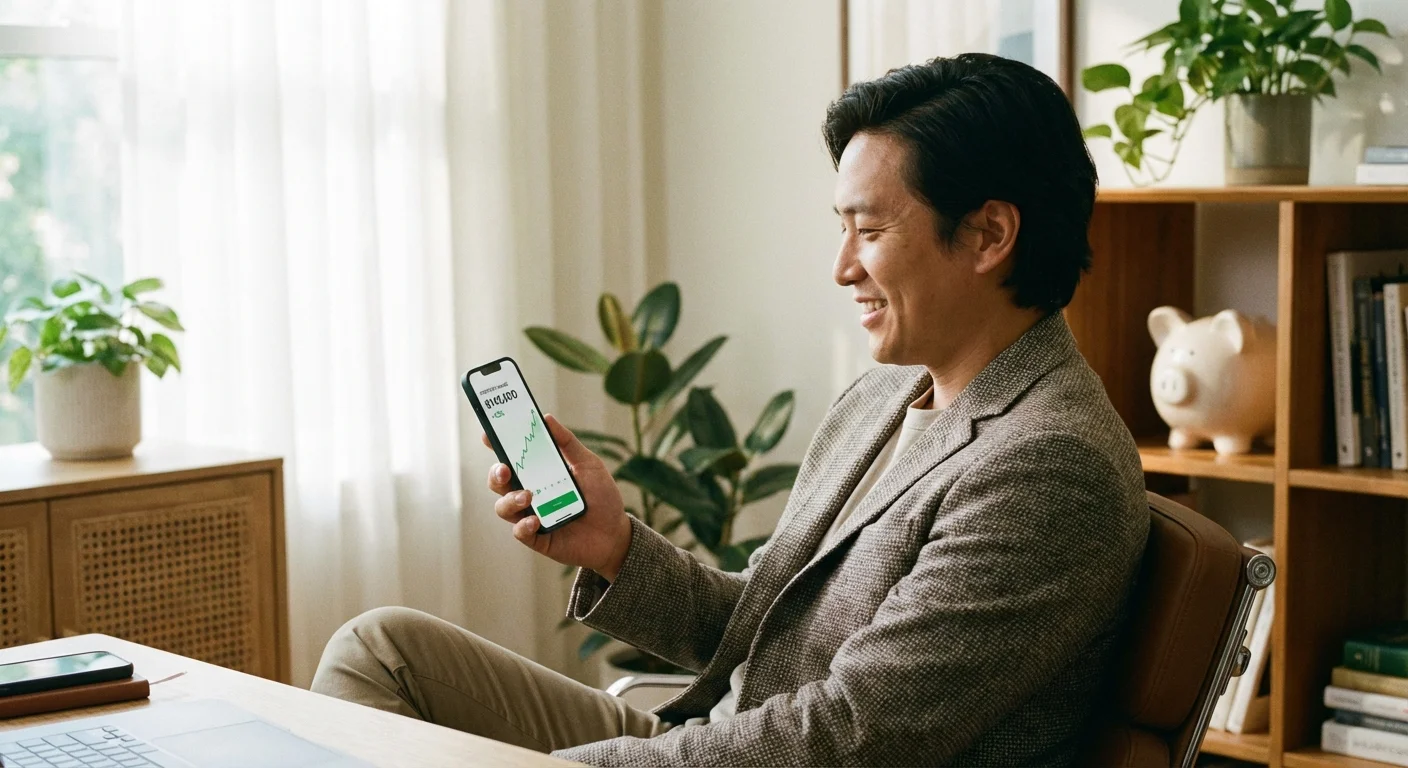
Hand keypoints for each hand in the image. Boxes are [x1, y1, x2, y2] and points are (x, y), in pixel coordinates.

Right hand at [483, 414, 632, 580]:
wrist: (615, 532)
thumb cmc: (601, 496)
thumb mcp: (588, 464)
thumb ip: (568, 443)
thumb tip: (546, 418)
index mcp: (538, 473)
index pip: (511, 457)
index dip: (496, 445)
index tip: (488, 435)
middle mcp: (529, 493)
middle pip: (499, 482)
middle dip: (496, 474)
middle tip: (505, 468)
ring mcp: (530, 515)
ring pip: (503, 507)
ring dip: (510, 500)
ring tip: (528, 496)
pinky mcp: (537, 538)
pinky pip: (520, 532)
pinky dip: (523, 525)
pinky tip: (535, 520)